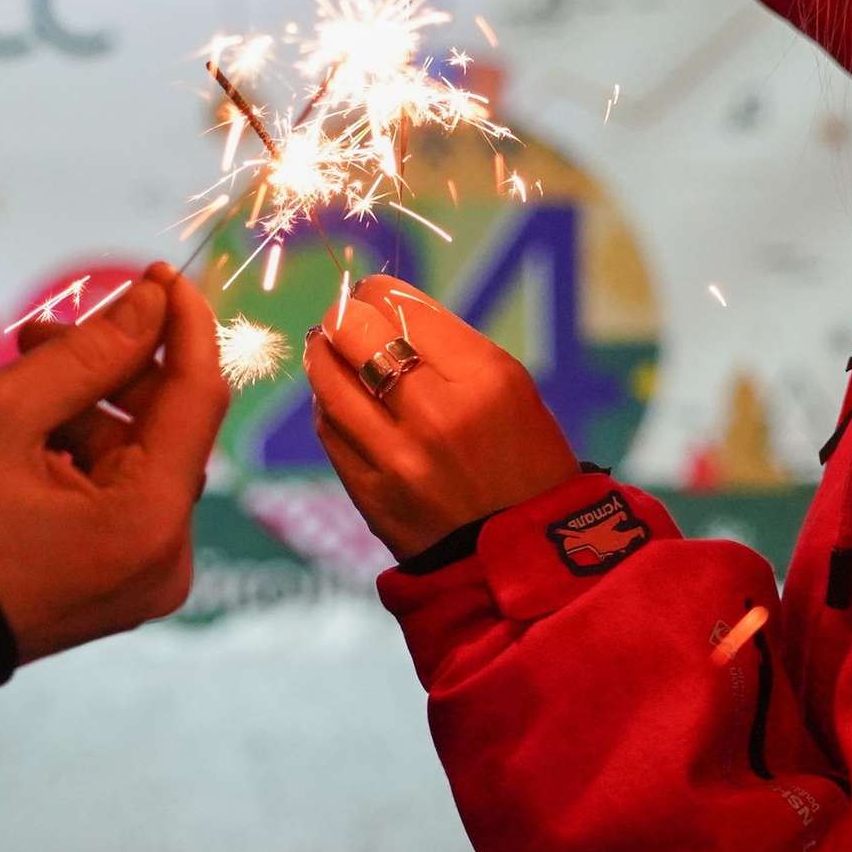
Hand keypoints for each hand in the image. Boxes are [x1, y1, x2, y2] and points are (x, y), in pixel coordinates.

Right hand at [0, 264, 225, 659]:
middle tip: (26, 336)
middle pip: (156, 427)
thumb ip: (89, 351)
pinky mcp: (101, 585)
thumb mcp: (2, 413)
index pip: (198, 395)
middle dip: (93, 371)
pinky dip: (50, 456)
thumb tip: (153, 304)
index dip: (181, 323)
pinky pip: (97, 496)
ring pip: (118, 457)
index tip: (156, 274)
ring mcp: (131, 579)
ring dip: (55, 411)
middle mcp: (159, 559)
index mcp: (149, 522)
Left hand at [303, 275, 578, 556]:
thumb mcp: (512, 388)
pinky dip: (328, 406)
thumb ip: (448, 346)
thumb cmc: (528, 462)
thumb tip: (379, 308)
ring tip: (328, 348)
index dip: (377, 291)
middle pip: (354, 333)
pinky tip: (337, 399)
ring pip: (328, 381)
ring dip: (323, 356)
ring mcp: (398, 459)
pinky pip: (329, 431)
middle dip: (344, 317)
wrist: (528, 559)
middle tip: (346, 319)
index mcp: (484, 378)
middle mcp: (437, 413)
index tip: (373, 295)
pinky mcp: (371, 495)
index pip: (400, 304)